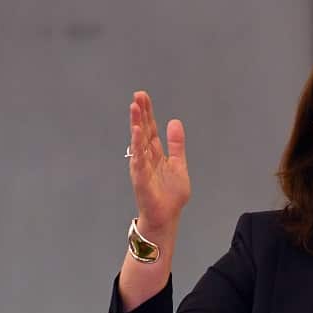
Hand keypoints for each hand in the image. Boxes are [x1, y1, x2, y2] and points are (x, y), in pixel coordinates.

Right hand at [128, 91, 189, 232]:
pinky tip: (136, 133)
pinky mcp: (140, 178)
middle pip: (142, 131)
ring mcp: (141, 167)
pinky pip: (138, 159)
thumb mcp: (178, 164)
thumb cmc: (170, 194)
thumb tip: (174, 121)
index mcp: (155, 153)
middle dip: (140, 113)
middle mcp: (145, 157)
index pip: (150, 129)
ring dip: (136, 124)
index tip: (142, 96)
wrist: (166, 216)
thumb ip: (176, 144)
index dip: (147, 112)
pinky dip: (137, 146)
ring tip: (134, 108)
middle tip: (137, 95)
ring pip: (138, 142)